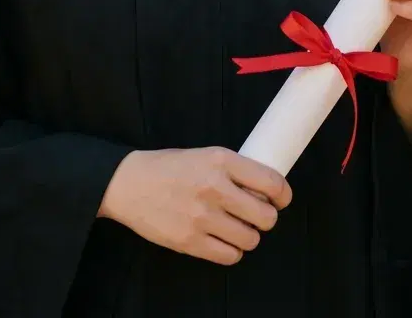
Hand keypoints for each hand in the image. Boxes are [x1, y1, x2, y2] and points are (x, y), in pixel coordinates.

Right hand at [98, 147, 291, 265]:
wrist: (129, 183)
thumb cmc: (168, 167)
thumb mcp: (203, 155)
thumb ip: (232, 170)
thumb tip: (263, 189)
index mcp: (221, 160)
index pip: (271, 182)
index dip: (283, 195)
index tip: (280, 199)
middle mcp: (215, 188)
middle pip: (266, 217)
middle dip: (266, 218)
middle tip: (256, 215)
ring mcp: (202, 218)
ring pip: (250, 239)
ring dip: (248, 235)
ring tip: (236, 227)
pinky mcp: (190, 242)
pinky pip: (230, 256)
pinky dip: (232, 251)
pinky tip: (223, 240)